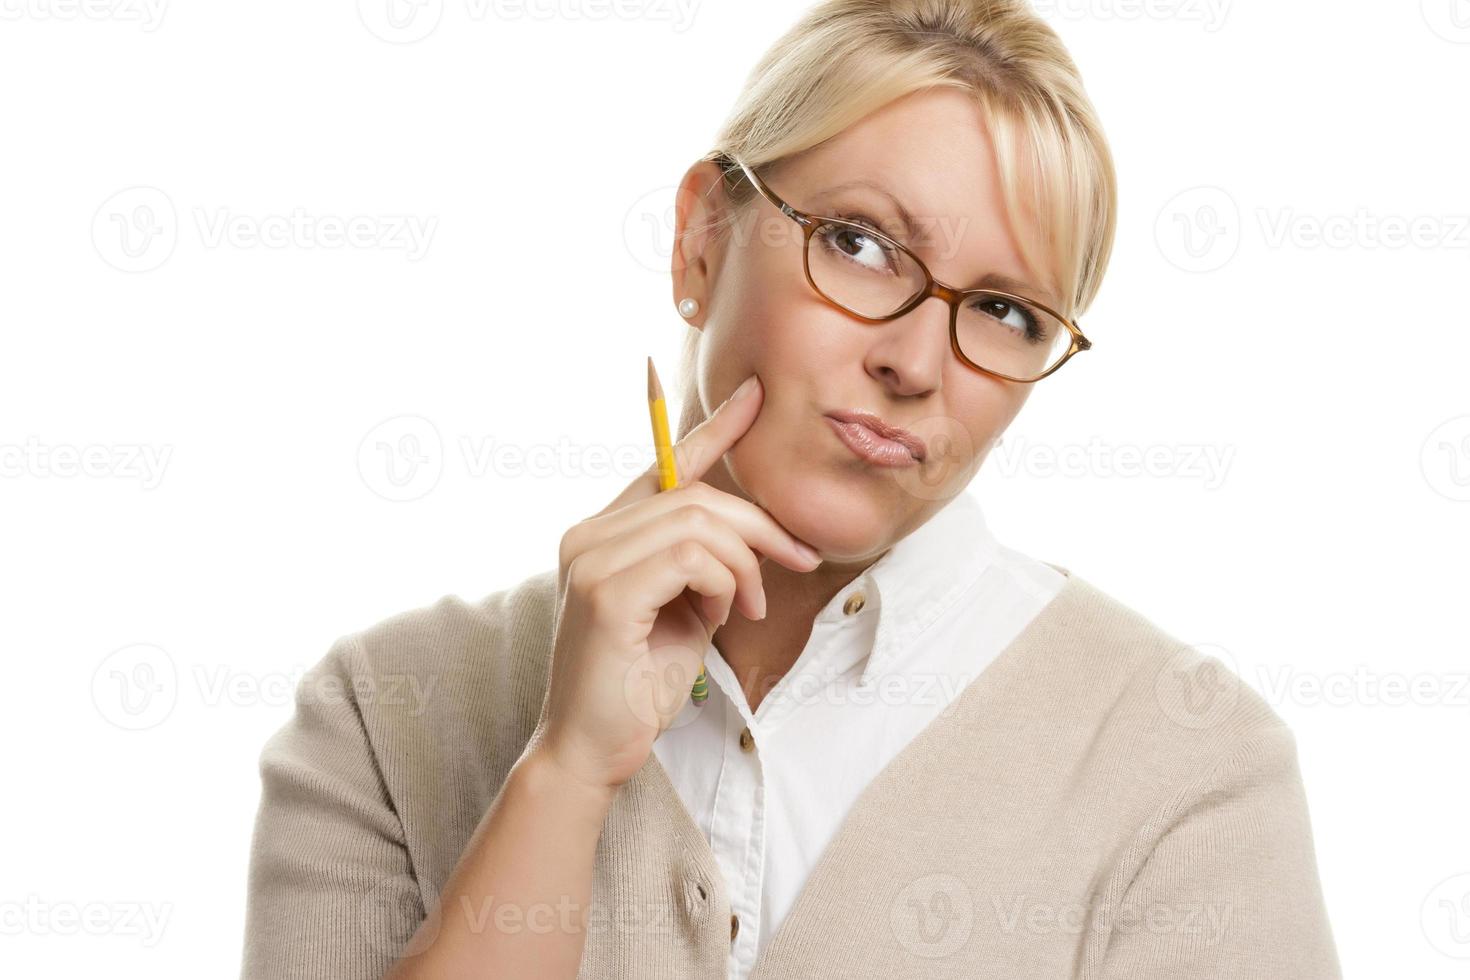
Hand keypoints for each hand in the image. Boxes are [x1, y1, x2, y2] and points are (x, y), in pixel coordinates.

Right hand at [533, 373, 821, 792]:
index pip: (665, 466)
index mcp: (602, 533)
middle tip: (796, 562)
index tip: (755, 394)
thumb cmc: (638, 684)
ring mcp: (591, 559)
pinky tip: (722, 617)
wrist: (592, 748)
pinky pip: (693, 556)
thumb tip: (750, 535)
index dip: (713, 428)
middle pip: (696, 494)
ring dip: (745, 566)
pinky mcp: (606, 591)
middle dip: (759, 526)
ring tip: (748, 609)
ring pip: (701, 522)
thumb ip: (701, 565)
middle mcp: (588, 534)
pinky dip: (726, 584)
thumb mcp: (681, 609)